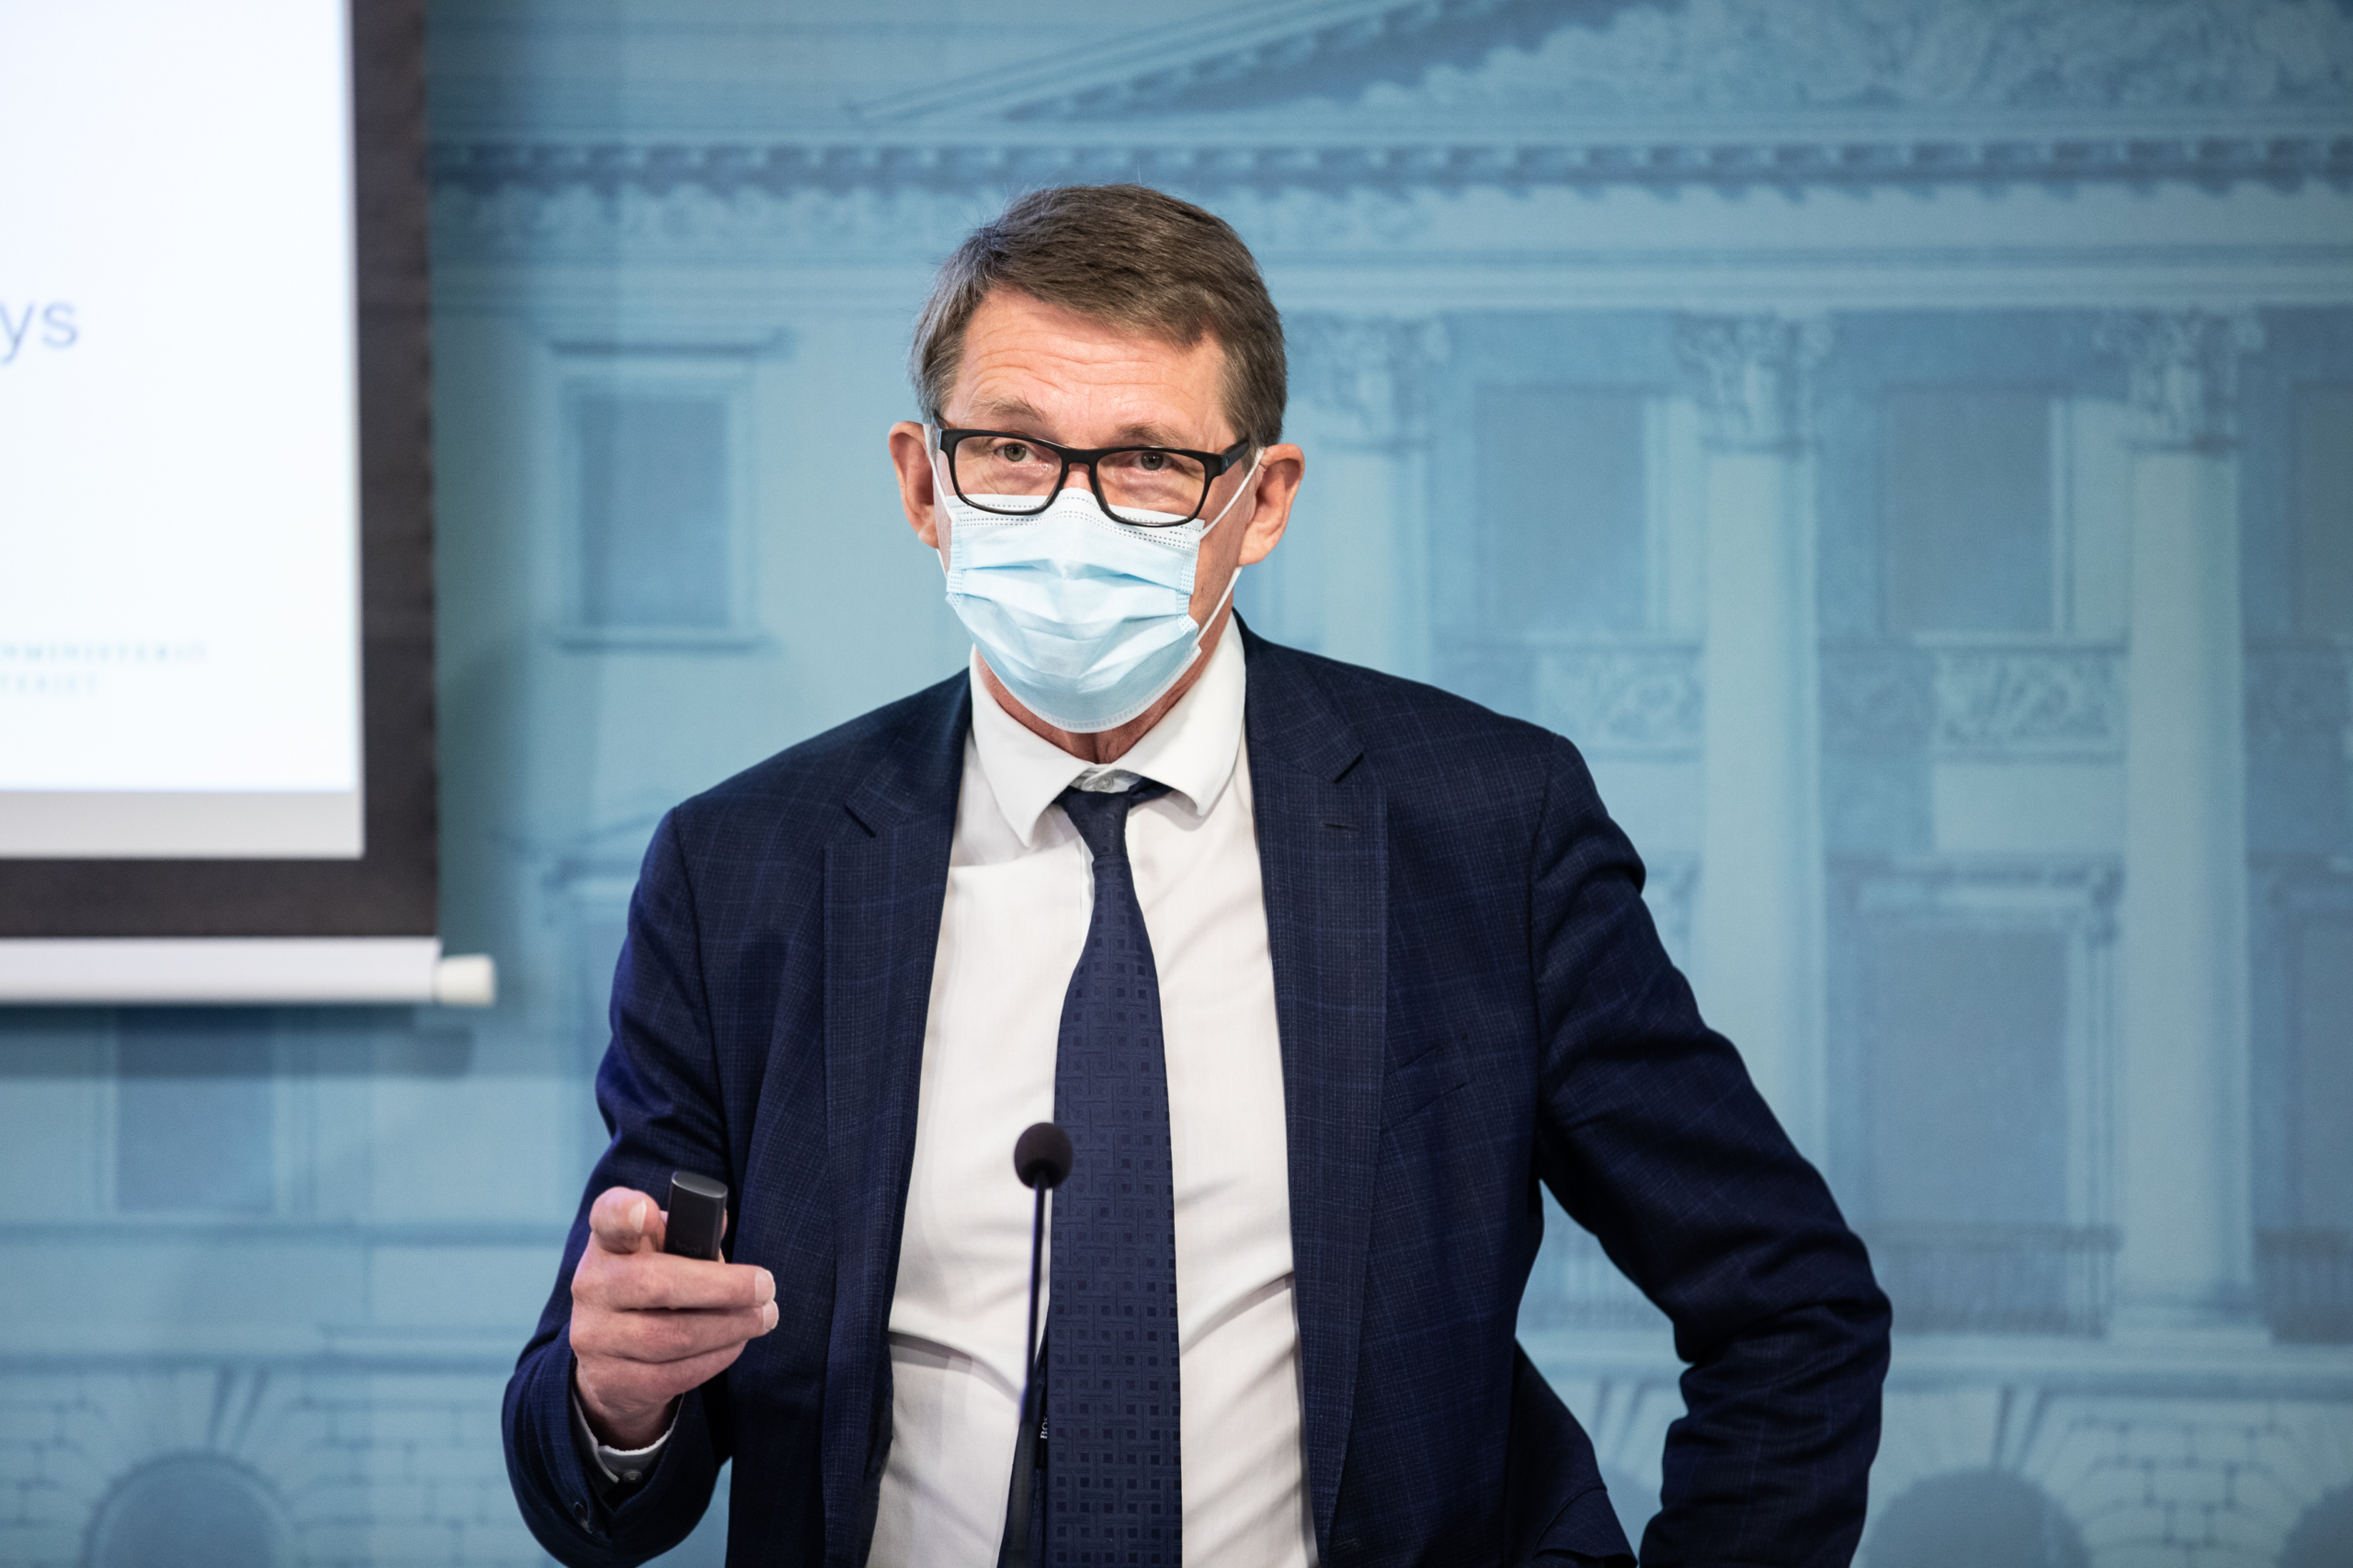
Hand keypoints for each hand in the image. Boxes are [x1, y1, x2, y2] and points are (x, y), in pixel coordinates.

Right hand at [570, 1185, 777, 1448]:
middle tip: (766, 1287)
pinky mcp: (610, 1380)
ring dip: (730, 1327)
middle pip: (659, 1284)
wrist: (610, 1356)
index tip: (646, 1211)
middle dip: (724, 1287)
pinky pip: (674, 1375)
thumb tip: (718, 1224)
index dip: (625, 1213)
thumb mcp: (661, 1252)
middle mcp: (591, 1285)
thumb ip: (689, 1233)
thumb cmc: (651, 1286)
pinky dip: (715, 1358)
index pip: (608, 1218)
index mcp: (607, 1243)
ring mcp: (594, 1336)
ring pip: (673, 1337)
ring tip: (763, 1317)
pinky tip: (736, 1343)